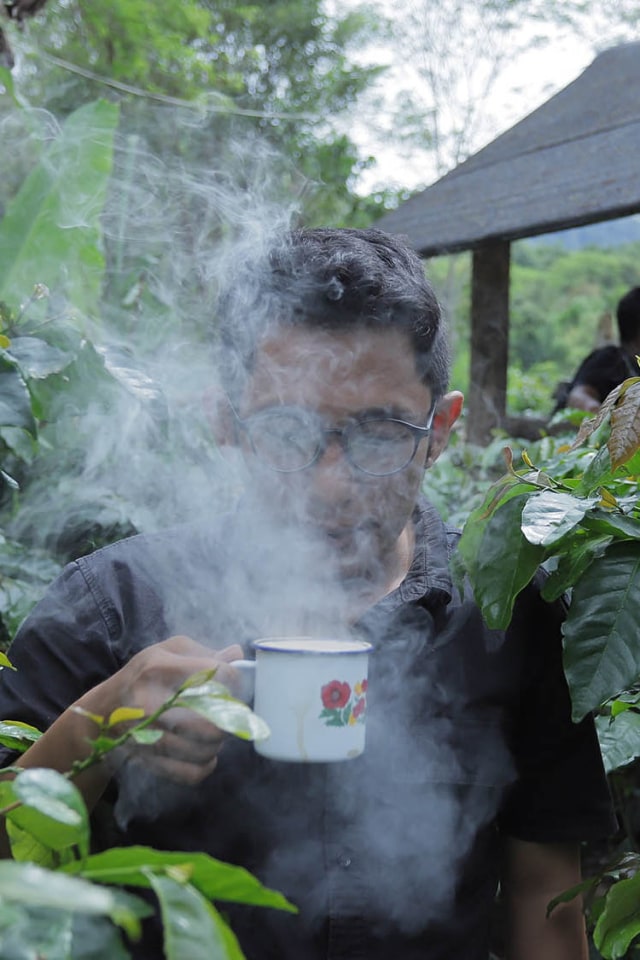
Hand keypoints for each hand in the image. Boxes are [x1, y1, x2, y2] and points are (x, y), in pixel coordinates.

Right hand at [79, 635, 243, 784]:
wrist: (100, 715)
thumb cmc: (142, 678)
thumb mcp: (167, 653)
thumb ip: (204, 652)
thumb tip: (237, 655)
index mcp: (159, 668)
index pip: (219, 676)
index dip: (234, 683)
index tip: (231, 685)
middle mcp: (151, 703)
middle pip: (215, 721)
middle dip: (227, 719)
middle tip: (223, 713)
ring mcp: (148, 736)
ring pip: (207, 748)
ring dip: (217, 742)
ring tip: (210, 730)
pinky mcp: (150, 761)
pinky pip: (194, 772)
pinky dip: (205, 765)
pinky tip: (202, 752)